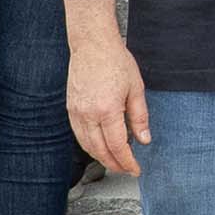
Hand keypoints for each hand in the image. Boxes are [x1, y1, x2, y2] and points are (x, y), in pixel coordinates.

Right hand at [66, 35, 150, 176]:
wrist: (92, 45)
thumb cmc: (116, 62)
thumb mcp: (136, 89)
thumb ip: (140, 117)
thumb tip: (144, 140)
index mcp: (107, 110)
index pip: (117, 145)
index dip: (127, 161)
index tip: (135, 169)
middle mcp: (88, 114)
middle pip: (100, 150)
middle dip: (114, 164)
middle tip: (126, 169)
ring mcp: (76, 112)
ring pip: (86, 145)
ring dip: (100, 158)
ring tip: (115, 162)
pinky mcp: (70, 108)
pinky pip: (78, 134)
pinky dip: (89, 145)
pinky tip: (99, 146)